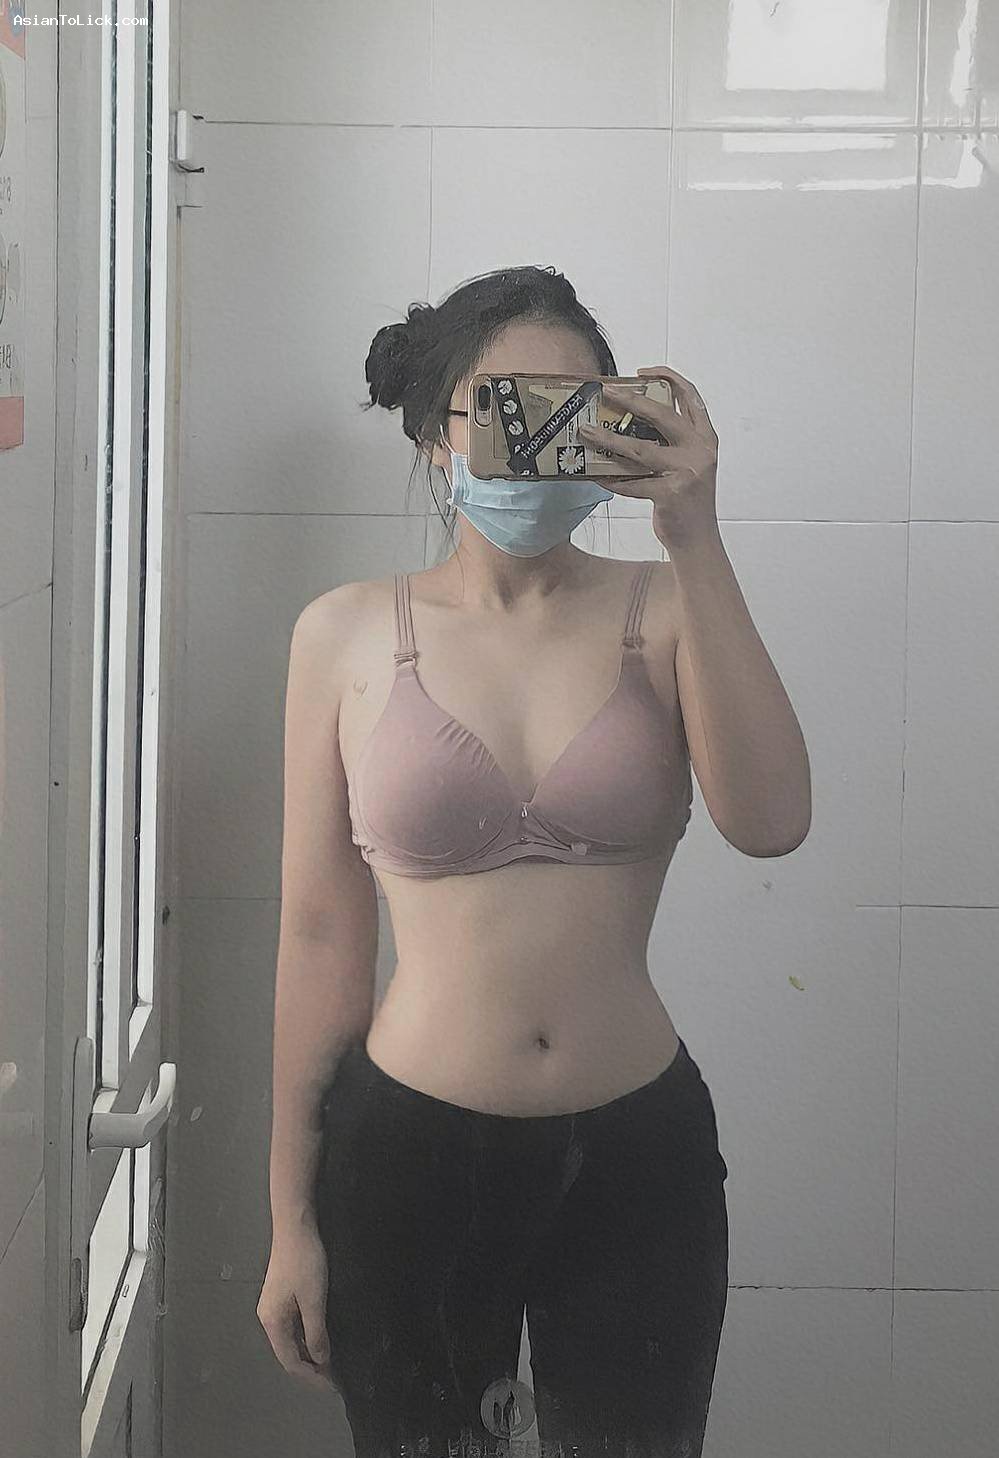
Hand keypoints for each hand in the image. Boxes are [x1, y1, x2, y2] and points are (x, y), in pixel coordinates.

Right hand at [257, 1226, 336, 1390]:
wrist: (295, 1227)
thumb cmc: (303, 1262)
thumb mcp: (314, 1300)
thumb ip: (316, 1333)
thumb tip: (321, 1360)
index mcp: (272, 1322)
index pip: (291, 1361)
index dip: (311, 1376)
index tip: (331, 1384)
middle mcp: (268, 1317)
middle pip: (288, 1353)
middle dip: (310, 1368)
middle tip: (333, 1377)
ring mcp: (273, 1306)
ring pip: (290, 1340)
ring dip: (308, 1352)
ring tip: (329, 1362)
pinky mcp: (281, 1296)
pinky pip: (293, 1326)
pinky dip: (306, 1337)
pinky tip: (319, 1337)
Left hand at [577, 365, 718, 549]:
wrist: (698, 540)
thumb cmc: (688, 502)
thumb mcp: (691, 465)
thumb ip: (673, 443)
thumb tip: (634, 423)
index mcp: (706, 440)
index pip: (691, 398)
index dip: (670, 378)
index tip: (644, 370)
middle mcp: (700, 451)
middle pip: (663, 415)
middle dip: (631, 399)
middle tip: (606, 391)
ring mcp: (686, 472)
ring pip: (640, 448)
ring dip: (608, 438)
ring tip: (586, 430)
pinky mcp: (669, 494)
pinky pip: (632, 482)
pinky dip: (610, 478)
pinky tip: (594, 473)